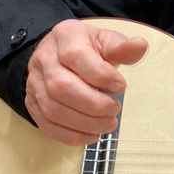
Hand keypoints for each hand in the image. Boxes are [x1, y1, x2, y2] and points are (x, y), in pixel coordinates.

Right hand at [25, 19, 147, 145]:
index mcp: (65, 37)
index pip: (76, 56)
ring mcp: (35, 84)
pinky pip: (47, 125)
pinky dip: (72, 135)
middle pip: (61, 87)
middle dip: (94, 104)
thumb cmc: (87, 49)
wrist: (58, 54)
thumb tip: (140, 45)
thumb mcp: (105, 41)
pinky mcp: (33, 104)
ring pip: (53, 110)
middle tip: (115, 108)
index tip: (121, 86)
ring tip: (108, 123)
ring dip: (85, 123)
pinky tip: (92, 134)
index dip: (100, 75)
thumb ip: (121, 47)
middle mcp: (44, 60)